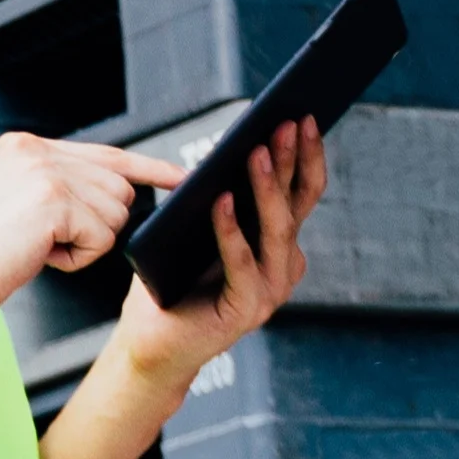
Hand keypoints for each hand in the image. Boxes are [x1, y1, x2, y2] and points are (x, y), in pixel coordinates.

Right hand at [0, 133, 181, 321]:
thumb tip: (107, 194)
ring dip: (85, 245)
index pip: (105, 152)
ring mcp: (45, 172)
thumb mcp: (8, 203)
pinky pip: (101, 238)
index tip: (179, 176)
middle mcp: (36, 150)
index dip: (147, 168)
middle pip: (118, 188)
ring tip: (36, 249)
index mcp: (24, 146)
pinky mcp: (54, 201)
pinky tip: (37, 257)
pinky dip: (76, 260)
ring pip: (114, 214)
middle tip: (48, 243)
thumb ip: (52, 187)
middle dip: (98, 227)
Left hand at [115, 118, 327, 383]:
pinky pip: (240, 264)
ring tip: (256, 152)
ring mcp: (270, 292)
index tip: (303, 115)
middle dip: (292, 160)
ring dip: (266, 189)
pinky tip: (220, 201)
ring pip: (274, 232)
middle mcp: (283, 266)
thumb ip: (219, 199)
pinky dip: (231, 231)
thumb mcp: (198, 229)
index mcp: (278, 244)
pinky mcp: (245, 311)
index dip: (306, 155)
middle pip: (295, 206)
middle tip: (288, 122)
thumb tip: (228, 150)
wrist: (153, 343)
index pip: (301, 193)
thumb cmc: (172, 280)